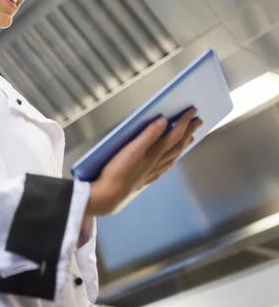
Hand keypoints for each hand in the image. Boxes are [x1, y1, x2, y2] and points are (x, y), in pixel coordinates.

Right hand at [84, 108, 201, 217]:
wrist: (108, 195)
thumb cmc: (117, 172)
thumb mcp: (131, 149)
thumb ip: (148, 134)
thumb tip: (163, 121)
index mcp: (154, 153)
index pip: (175, 134)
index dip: (184, 121)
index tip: (192, 111)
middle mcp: (157, 162)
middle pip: (178, 145)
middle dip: (189, 132)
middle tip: (198, 121)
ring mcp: (152, 171)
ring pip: (173, 156)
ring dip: (183, 145)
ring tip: (190, 138)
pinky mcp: (145, 178)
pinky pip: (164, 168)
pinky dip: (171, 161)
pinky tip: (170, 162)